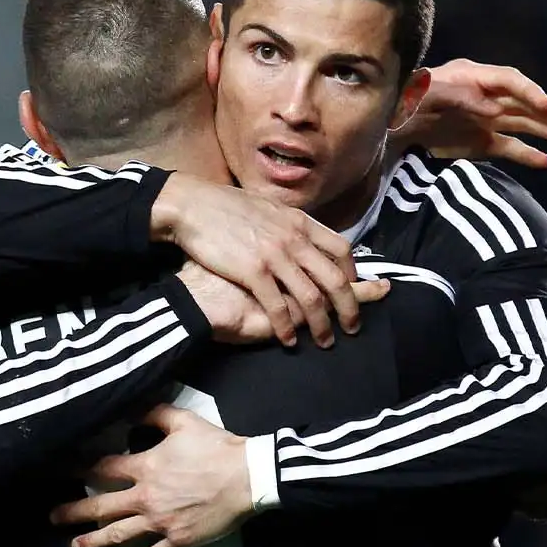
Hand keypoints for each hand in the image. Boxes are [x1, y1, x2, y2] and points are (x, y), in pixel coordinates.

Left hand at [50, 404, 251, 546]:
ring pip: (120, 535)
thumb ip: (155, 413)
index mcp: (146, 468)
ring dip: (96, 542)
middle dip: (74, 513)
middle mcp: (146, 498)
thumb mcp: (184, 421)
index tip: (60, 473)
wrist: (247, 477)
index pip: (103, 468)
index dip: (79, 469)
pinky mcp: (178, 540)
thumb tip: (133, 409)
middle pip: (102, 507)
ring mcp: (161, 522)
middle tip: (53, 518)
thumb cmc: (216, 447)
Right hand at [153, 175, 379, 346]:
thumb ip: (288, 223)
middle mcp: (294, 239)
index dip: (351, 274)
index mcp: (299, 222)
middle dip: (349, 307)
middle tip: (352, 326)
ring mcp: (275, 256)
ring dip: (322, 325)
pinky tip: (289, 341)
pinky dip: (287, 328)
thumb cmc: (225, 205)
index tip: (351, 289)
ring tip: (325, 341)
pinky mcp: (254, 272)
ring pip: (312, 298)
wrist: (193, 205)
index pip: (341, 249)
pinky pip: (279, 307)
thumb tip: (301, 233)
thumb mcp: (268, 207)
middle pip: (335, 279)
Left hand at [396, 59, 546, 168]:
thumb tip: (493, 108)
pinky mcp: (480, 142)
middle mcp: (485, 96)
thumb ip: (459, 97)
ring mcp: (485, 120)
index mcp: (472, 77)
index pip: (510, 81)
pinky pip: (508, 147)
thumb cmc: (404, 103)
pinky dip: (526, 153)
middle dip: (545, 111)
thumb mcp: (425, 95)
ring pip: (521, 123)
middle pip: (521, 102)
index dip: (530, 93)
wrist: (386, 127)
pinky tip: (545, 160)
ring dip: (545, 130)